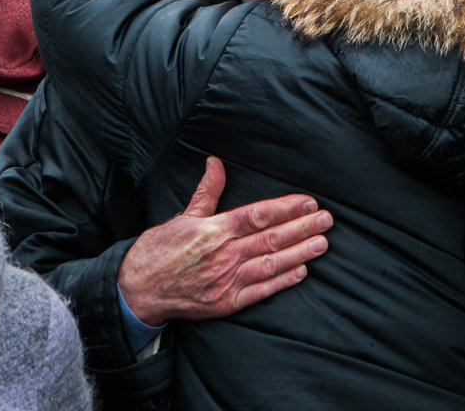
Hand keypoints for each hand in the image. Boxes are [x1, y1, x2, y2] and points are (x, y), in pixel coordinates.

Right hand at [118, 156, 332, 326]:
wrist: (137, 289)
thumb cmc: (160, 250)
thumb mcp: (184, 216)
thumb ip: (207, 191)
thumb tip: (216, 162)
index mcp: (214, 230)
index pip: (258, 215)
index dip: (286, 208)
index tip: (308, 201)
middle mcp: (223, 254)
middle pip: (271, 238)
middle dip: (302, 227)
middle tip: (327, 220)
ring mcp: (226, 280)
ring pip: (271, 264)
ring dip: (300, 253)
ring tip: (322, 243)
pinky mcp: (225, 303)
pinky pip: (260, 291)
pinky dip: (282, 281)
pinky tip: (301, 272)